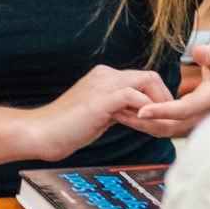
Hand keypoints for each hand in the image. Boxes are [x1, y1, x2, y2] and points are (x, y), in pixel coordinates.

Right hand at [21, 65, 174, 161]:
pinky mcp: (100, 100)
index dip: (156, 95)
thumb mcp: (98, 115)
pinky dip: (146, 109)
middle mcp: (104, 75)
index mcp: (103, 77)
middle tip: (168, 119)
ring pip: (146, 81)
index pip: (141, 77)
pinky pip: (134, 96)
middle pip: (149, 75)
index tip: (161, 115)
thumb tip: (136, 113)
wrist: (41, 133)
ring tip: (161, 123)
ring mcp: (102, 85)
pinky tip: (145, 124)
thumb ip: (117, 109)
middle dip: (164, 97)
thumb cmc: (66, 129)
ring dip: (159, 103)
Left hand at [121, 42, 209, 138]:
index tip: (140, 109)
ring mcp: (197, 121)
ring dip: (141, 124)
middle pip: (169, 126)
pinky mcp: (189, 121)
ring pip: (165, 130)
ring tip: (116, 112)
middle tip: (116, 111)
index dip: (161, 111)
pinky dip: (147, 122)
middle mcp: (204, 115)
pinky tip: (129, 112)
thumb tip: (199, 52)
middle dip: (142, 122)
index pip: (183, 110)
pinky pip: (166, 126)